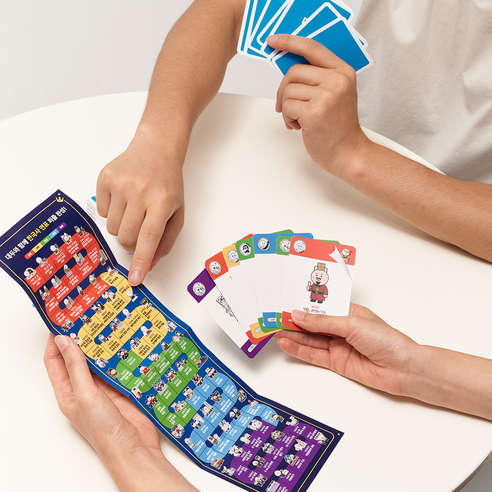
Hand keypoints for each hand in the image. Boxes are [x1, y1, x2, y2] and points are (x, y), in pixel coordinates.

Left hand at [44, 333, 160, 460]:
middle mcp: (84, 389)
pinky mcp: (122, 387)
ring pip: (100, 360)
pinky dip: (121, 354)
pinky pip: (119, 365)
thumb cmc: (105, 431)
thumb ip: (76, 368)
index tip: (62, 321)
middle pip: (78, 357)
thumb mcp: (85, 395)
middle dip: (82, 339)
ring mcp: (104, 388)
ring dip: (103, 345)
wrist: (135, 448)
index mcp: (67, 392)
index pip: (55, 361)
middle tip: (89, 318)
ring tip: (107, 326)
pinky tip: (126, 343)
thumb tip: (64, 341)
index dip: (55, 341)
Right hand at [96, 136, 184, 285]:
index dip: (141, 261)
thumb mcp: (177, 212)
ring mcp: (119, 183)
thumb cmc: (168, 184)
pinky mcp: (104, 178)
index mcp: (162, 200)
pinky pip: (101, 212)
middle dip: (133, 243)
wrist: (155, 149)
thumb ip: (166, 241)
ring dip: (122, 227)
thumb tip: (149, 265)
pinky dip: (112, 212)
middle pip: (126, 237)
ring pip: (112, 228)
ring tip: (134, 209)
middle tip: (141, 228)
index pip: (149, 237)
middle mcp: (140, 190)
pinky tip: (123, 198)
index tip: (135, 279)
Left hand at [267, 34, 370, 177]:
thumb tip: (290, 69)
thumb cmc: (339, 127)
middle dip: (284, 89)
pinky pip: (287, 107)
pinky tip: (299, 126)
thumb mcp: (336, 94)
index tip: (274, 41)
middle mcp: (337, 81)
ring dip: (287, 108)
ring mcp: (326, 97)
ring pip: (288, 90)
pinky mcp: (314, 113)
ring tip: (299, 120)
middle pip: (294, 71)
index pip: (312, 48)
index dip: (290, 42)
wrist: (348, 152)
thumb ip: (319, 77)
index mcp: (343, 72)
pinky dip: (288, 118)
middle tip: (286, 105)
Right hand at [275, 304, 419, 396]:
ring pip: (310, 340)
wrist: (403, 370)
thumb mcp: (352, 324)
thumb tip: (299, 315)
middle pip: (312, 325)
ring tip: (275, 331)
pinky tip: (287, 344)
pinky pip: (314, 355)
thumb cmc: (387, 340)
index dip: (302, 307)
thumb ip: (323, 322)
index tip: (285, 305)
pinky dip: (299, 350)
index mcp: (348, 312)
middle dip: (294, 322)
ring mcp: (338, 346)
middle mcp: (342, 328)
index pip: (320, 308)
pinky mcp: (336, 363)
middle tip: (274, 319)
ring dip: (293, 336)